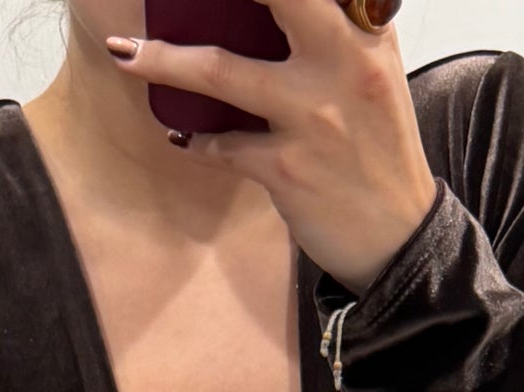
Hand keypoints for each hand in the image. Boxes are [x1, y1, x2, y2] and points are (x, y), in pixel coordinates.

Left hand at [106, 0, 437, 293]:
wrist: (399, 236)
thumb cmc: (378, 149)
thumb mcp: (374, 71)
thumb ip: (337, 27)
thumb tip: (278, 6)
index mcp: (366, 32)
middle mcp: (344, 64)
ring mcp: (314, 119)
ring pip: (220, 72)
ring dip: (162, 61)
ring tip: (124, 54)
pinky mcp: (288, 169)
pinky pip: (221, 146)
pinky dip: (196, 140)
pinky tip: (183, 135)